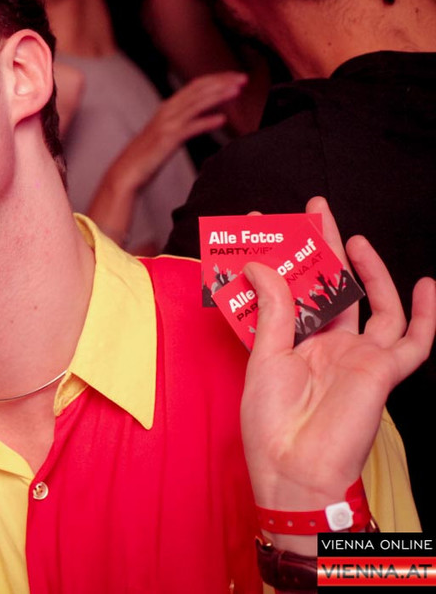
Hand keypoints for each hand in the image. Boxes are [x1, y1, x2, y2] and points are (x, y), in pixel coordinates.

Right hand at [116, 71, 245, 188]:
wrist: (127, 172)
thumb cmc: (147, 156)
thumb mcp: (167, 133)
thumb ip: (183, 122)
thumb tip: (204, 116)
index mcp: (168, 108)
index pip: (196, 85)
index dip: (217, 79)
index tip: (235, 77)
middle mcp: (167, 111)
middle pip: (198, 89)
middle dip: (222, 82)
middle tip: (243, 78)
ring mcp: (167, 124)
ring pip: (196, 103)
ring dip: (218, 95)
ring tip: (237, 91)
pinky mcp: (168, 139)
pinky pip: (190, 127)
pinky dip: (207, 121)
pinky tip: (222, 120)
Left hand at [240, 197, 434, 547]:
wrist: (295, 469)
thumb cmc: (270, 424)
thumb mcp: (263, 359)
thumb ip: (271, 311)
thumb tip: (260, 264)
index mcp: (293, 343)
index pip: (291, 288)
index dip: (283, 256)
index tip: (265, 222)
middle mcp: (327, 345)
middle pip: (331, 287)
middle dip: (324, 247)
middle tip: (315, 208)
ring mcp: (357, 356)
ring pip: (371, 303)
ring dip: (365, 269)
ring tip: (351, 236)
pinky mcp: (383, 371)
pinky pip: (414, 341)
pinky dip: (423, 314)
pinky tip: (425, 285)